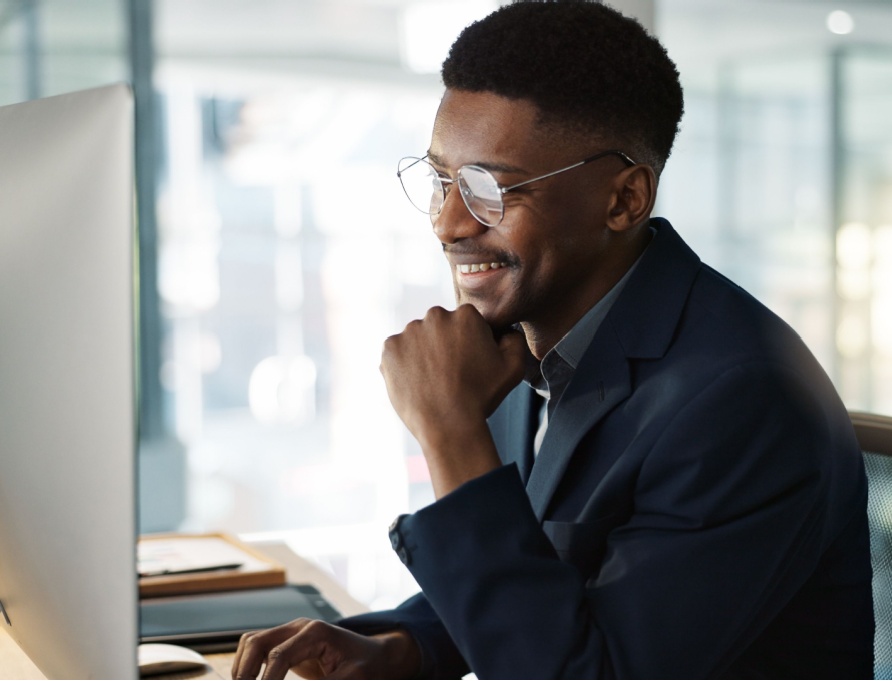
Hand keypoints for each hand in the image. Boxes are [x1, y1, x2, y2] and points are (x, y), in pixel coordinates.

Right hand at [231, 618, 420, 679]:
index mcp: (315, 632)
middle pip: (256, 642)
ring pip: (253, 642)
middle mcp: (299, 627)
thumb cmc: (369, 665)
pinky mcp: (290, 644)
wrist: (379, 655)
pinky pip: (260, 649)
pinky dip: (250, 665)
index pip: (278, 655)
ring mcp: (292, 633)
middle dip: (244, 671)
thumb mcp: (352, 679)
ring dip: (243, 667)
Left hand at [381, 304, 526, 496]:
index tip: (467, 364)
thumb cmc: (482, 397)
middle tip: (449, 374)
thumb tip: (505, 330)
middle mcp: (435, 316)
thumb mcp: (513, 367)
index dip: (468, 344)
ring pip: (417, 339)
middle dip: (443, 344)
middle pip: (439, 327)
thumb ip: (514, 338)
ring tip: (432, 381)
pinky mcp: (389, 348)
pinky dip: (403, 364)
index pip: (465, 323)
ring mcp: (409, 331)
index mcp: (466, 315)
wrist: (449, 425)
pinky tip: (416, 382)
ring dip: (422, 353)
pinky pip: (396, 352)